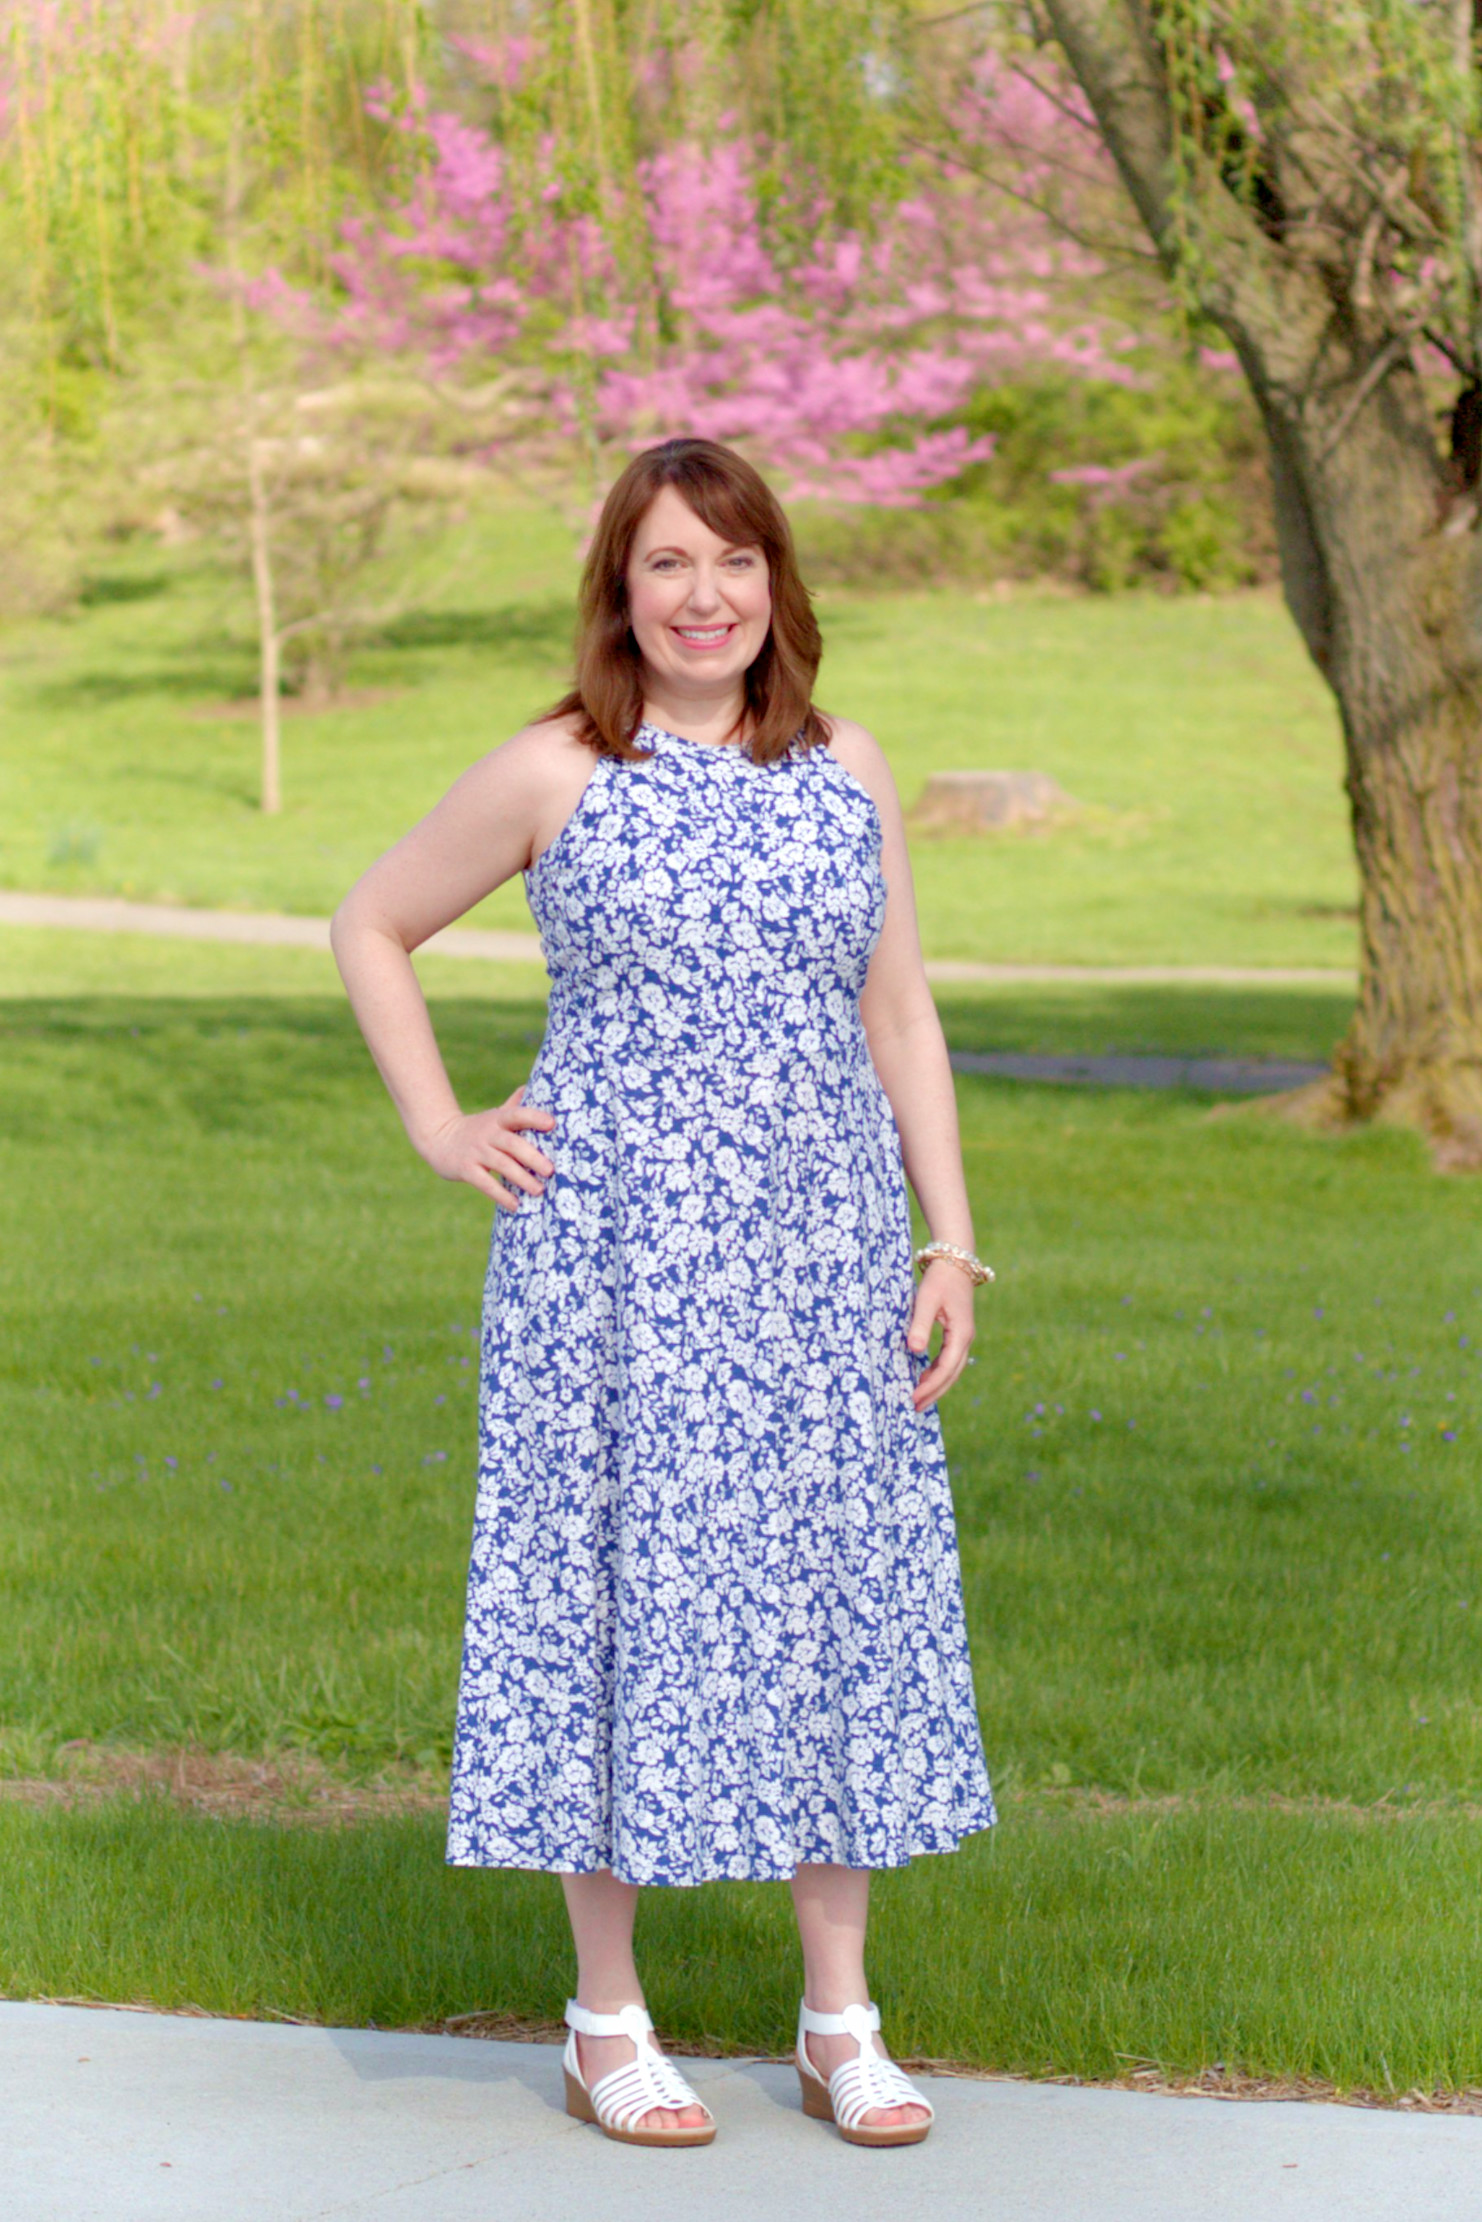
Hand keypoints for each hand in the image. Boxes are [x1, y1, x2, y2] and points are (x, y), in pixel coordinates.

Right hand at [417, 1084, 554, 1211]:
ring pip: (501, 1165)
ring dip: (522, 1178)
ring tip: (539, 1191)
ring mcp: (476, 1152)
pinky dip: (501, 1195)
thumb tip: (533, 1086)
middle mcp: (487, 1134)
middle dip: (532, 1157)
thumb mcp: (494, 1116)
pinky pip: (485, 1183)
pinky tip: (516, 1205)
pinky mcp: (466, 1169)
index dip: (534, 1117)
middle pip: (512, 1144)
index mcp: (498, 1119)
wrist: (439, 1139)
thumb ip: (514, 1105)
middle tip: (551, 1171)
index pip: (517, 1114)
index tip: (552, 1124)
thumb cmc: (477, 1129)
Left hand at [906, 1259, 976, 1410]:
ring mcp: (963, 1336)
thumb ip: (920, 1325)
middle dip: (935, 1392)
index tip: (914, 1397)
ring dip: (937, 1384)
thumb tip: (914, 1351)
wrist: (954, 1261)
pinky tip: (924, 1378)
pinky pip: (949, 1359)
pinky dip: (938, 1371)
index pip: (946, 1368)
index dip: (931, 1385)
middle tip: (915, 1408)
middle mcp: (966, 1338)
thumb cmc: (939, 1279)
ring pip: (952, 1368)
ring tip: (919, 1399)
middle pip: (952, 1374)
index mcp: (961, 1333)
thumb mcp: (927, 1301)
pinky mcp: (958, 1332)